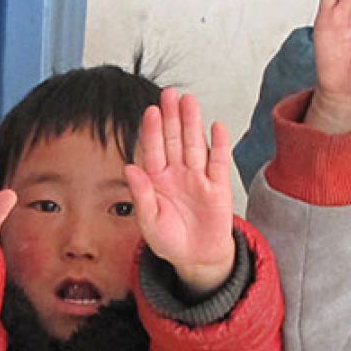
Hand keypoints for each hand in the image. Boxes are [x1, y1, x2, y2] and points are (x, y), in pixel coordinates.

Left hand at [125, 90, 234, 294]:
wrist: (196, 258)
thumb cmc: (169, 239)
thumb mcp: (148, 222)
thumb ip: (140, 195)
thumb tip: (130, 168)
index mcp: (156, 179)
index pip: (153, 149)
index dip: (152, 130)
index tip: (151, 111)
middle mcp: (177, 173)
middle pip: (174, 139)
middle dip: (172, 117)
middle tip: (170, 93)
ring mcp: (198, 177)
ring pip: (195, 145)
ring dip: (192, 123)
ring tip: (190, 100)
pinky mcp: (218, 186)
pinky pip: (219, 162)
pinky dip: (219, 145)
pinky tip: (217, 127)